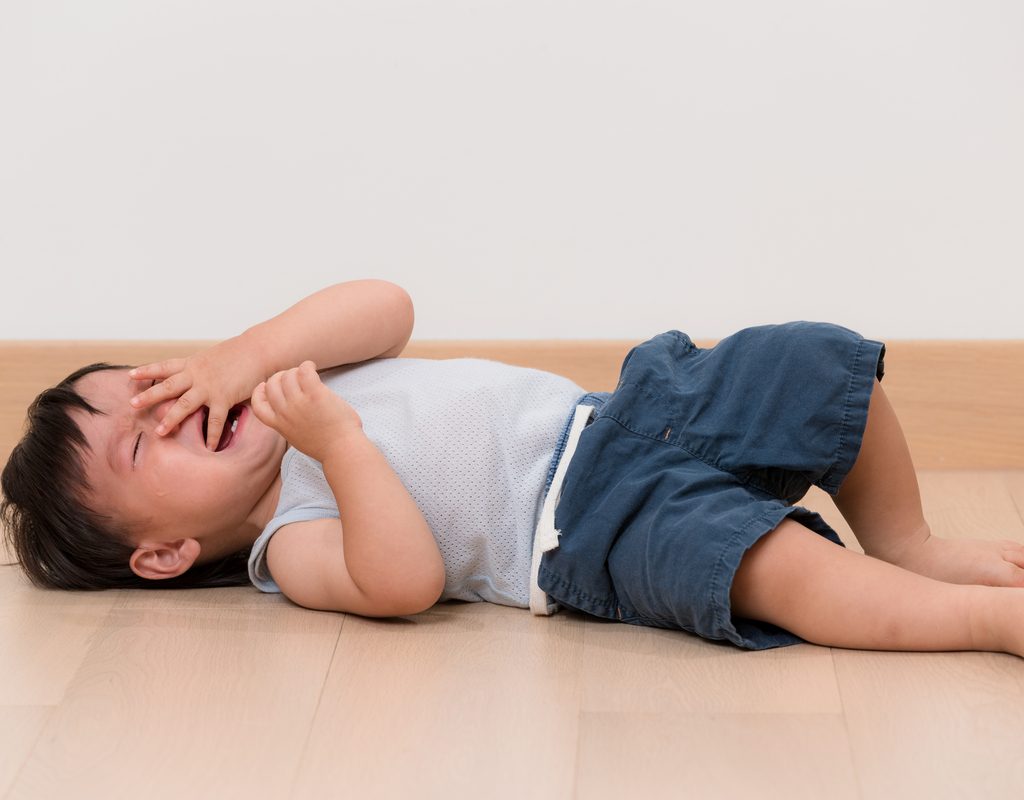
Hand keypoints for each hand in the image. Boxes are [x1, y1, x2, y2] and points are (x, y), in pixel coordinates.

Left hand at [127, 334, 267, 449]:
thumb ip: (201, 369)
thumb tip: (194, 378)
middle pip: (168, 386)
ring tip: (159, 432)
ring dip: (171, 418)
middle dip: (149, 396)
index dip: (147, 371)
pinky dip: (213, 434)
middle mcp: (197, 375)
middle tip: (132, 404)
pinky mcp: (224, 397)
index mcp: (193, 364)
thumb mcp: (213, 358)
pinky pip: (216, 420)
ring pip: (185, 404)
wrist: (257, 350)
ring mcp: (209, 387)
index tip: (131, 376)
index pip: (165, 367)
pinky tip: (210, 446)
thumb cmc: (239, 353)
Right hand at [250, 361, 362, 461]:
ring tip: (308, 373)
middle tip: (295, 377)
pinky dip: (307, 366)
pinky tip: (313, 368)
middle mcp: (285, 413)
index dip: (259, 392)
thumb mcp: (298, 437)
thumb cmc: (327, 446)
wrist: (342, 451)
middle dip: (280, 377)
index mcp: (280, 424)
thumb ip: (291, 424)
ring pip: (287, 376)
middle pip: (271, 384)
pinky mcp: (315, 395)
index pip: (257, 405)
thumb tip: (294, 410)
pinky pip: (304, 371)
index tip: (265, 386)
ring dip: (296, 371)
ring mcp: (299, 404)